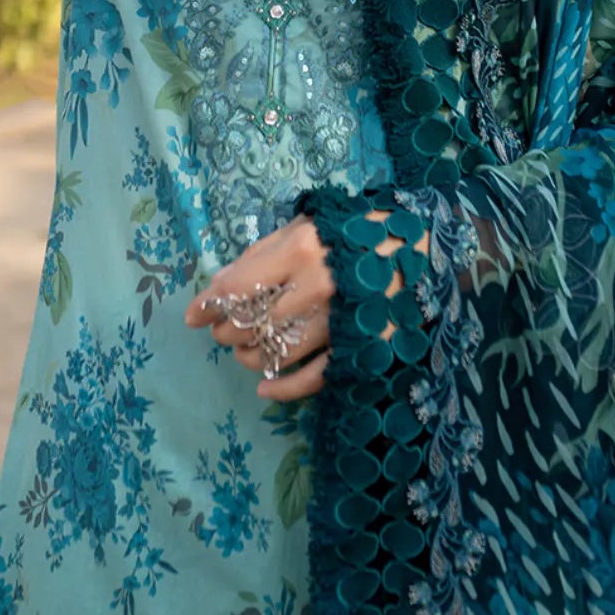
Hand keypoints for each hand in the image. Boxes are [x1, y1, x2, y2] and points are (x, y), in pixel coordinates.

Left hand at [183, 206, 430, 400]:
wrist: (423, 244)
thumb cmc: (356, 230)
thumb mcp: (306, 226)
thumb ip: (264, 253)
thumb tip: (220, 285)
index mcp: (300, 250)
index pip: (236, 286)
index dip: (207, 305)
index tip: (192, 317)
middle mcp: (317, 286)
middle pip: (251, 324)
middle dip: (228, 333)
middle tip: (223, 333)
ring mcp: (340, 320)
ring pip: (277, 353)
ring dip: (251, 357)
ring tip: (246, 352)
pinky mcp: (362, 345)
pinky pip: (315, 378)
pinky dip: (285, 388)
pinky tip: (267, 389)